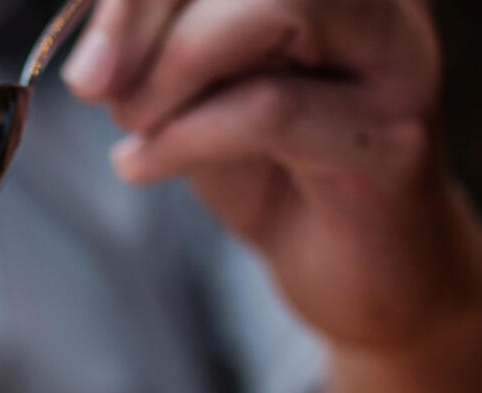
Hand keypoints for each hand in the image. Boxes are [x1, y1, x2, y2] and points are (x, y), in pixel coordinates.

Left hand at [63, 0, 481, 350]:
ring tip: (131, 123)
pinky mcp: (392, 143)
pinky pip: (270, 110)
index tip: (86, 52)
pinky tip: (141, 165)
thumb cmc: (274, 176)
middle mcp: (378, 2)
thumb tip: (95, 56)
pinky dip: (184, 137)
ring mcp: (395, 63)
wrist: (358, 277)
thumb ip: (156, 53)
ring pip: (276, 5)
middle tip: (91, 83)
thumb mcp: (195, 96)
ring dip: (174, 67)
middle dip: (144, 12)